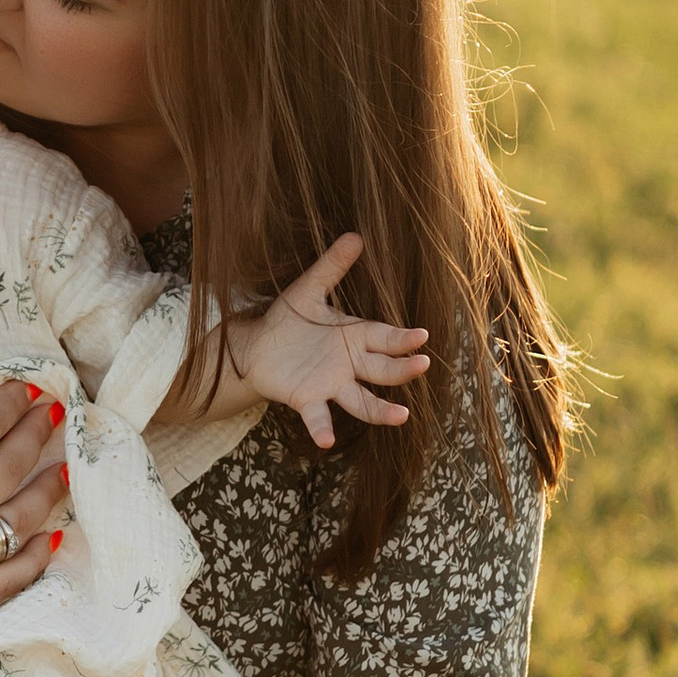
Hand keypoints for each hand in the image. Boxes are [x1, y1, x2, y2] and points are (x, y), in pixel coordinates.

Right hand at [0, 338, 70, 630]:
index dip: (14, 404)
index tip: (31, 390)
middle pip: (11, 468)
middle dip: (37, 436)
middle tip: (55, 416)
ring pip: (20, 523)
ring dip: (48, 492)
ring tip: (63, 470)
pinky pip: (7, 582)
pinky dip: (34, 560)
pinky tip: (50, 537)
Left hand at [227, 233, 428, 445]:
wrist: (255, 345)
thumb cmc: (288, 319)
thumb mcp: (309, 289)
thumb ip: (332, 267)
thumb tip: (355, 235)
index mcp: (355, 337)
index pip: (385, 338)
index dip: (402, 339)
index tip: (422, 336)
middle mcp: (350, 365)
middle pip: (382, 370)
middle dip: (402, 369)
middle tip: (422, 365)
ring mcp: (331, 385)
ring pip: (363, 401)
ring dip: (382, 411)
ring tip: (401, 416)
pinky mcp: (307, 400)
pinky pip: (319, 417)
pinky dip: (323, 429)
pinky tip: (326, 440)